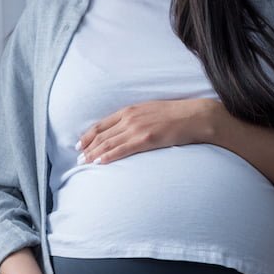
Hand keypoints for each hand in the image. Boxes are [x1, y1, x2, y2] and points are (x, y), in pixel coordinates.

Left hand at [76, 98, 221, 164]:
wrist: (195, 116)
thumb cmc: (175, 115)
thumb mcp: (150, 111)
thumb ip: (134, 119)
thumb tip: (123, 129)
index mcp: (129, 110)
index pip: (101, 124)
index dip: (88, 135)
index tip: (79, 144)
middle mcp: (129, 118)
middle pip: (101, 135)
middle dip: (87, 147)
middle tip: (78, 157)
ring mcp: (136, 128)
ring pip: (108, 143)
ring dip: (93, 153)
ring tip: (84, 162)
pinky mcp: (145, 139)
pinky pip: (120, 150)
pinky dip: (107, 156)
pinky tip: (98, 162)